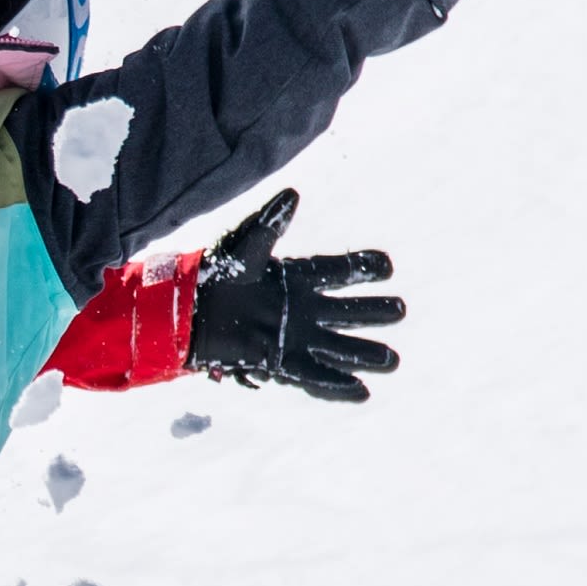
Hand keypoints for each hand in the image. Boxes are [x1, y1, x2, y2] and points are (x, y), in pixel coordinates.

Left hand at [186, 189, 402, 401]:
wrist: (186, 308)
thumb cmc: (214, 272)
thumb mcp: (244, 244)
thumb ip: (270, 222)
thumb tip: (292, 193)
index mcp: (295, 277)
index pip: (336, 271)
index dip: (362, 268)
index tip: (387, 266)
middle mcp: (301, 308)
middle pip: (346, 311)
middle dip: (374, 312)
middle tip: (400, 310)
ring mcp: (292, 336)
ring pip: (337, 346)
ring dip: (364, 354)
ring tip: (392, 361)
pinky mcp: (278, 360)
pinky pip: (313, 374)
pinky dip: (336, 384)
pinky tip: (362, 392)